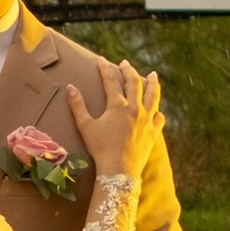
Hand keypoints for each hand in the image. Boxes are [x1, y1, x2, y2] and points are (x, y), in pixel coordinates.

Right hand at [67, 59, 161, 183]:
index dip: (104, 69)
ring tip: (152, 75)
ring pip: (153, 96)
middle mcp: (134, 108)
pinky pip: (159, 118)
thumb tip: (70, 87)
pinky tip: (156, 110)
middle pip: (134, 83)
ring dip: (152, 83)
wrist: (118, 170)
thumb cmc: (100, 149)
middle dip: (129, 71)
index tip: (101, 60)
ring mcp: (146, 120)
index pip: (110, 81)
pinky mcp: (153, 132)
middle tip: (125, 64)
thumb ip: (78, 106)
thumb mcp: (85, 126)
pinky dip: (157, 112)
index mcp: (117, 106)